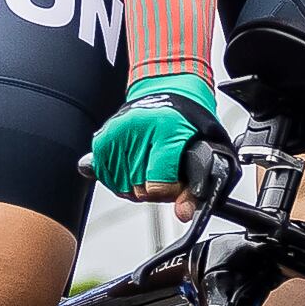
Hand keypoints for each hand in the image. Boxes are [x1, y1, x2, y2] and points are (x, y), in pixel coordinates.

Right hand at [88, 76, 222, 208]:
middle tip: (165, 173)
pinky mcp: (102, 138)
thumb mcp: (202, 154)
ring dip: (137, 185)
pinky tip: (133, 165)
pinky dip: (121, 178)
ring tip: (150, 166)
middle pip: (140, 189)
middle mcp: (138, 128)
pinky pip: (107, 177)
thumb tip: (183, 214)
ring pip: (123, 188)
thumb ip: (193, 189)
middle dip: (155, 189)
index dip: (170, 192)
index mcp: (168, 129)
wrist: (167, 91)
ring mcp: (117, 133)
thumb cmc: (186, 124)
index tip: (176, 184)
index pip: (159, 185)